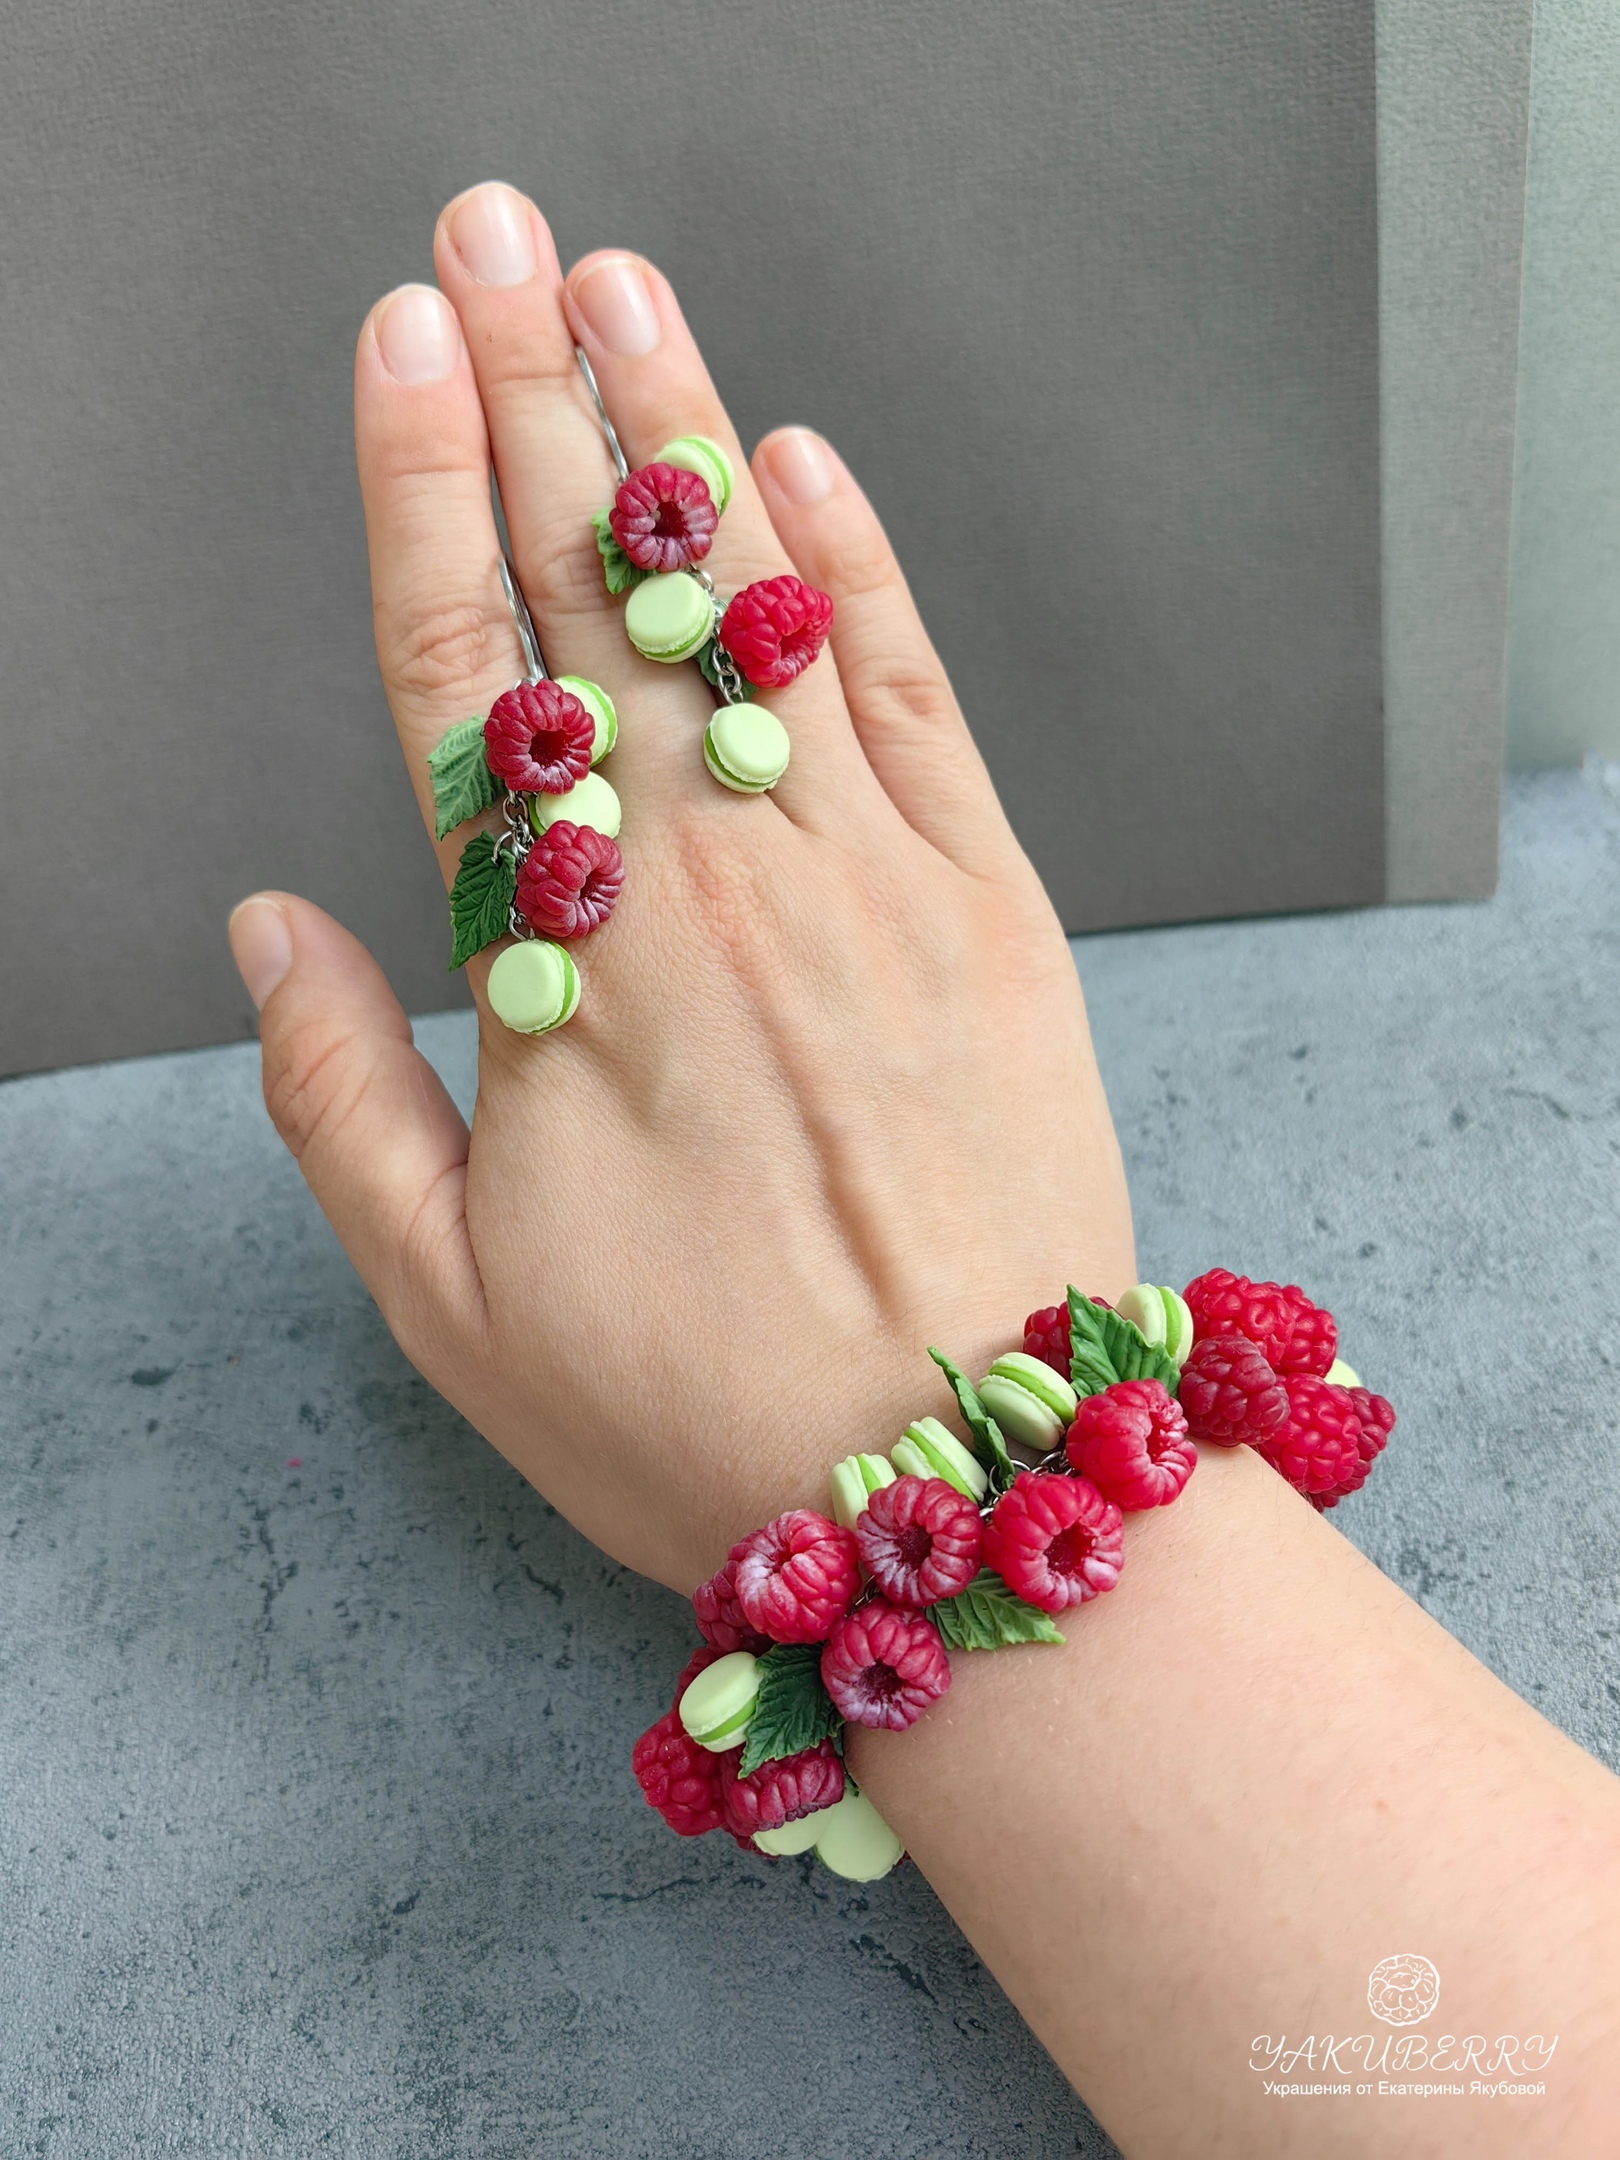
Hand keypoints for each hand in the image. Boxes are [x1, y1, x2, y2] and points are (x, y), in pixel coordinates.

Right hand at [230, 182, 1131, 1590]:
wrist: (962, 1481)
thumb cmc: (693, 1411)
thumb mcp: (447, 1303)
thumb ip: (341, 1097)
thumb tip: (267, 927)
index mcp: (562, 968)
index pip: (463, 674)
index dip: (425, 489)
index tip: (404, 340)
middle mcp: (712, 881)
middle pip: (604, 597)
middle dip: (539, 395)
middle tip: (495, 231)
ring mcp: (868, 876)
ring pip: (757, 610)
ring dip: (685, 431)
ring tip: (622, 285)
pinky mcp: (996, 906)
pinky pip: (918, 700)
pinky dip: (862, 572)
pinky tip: (804, 461)